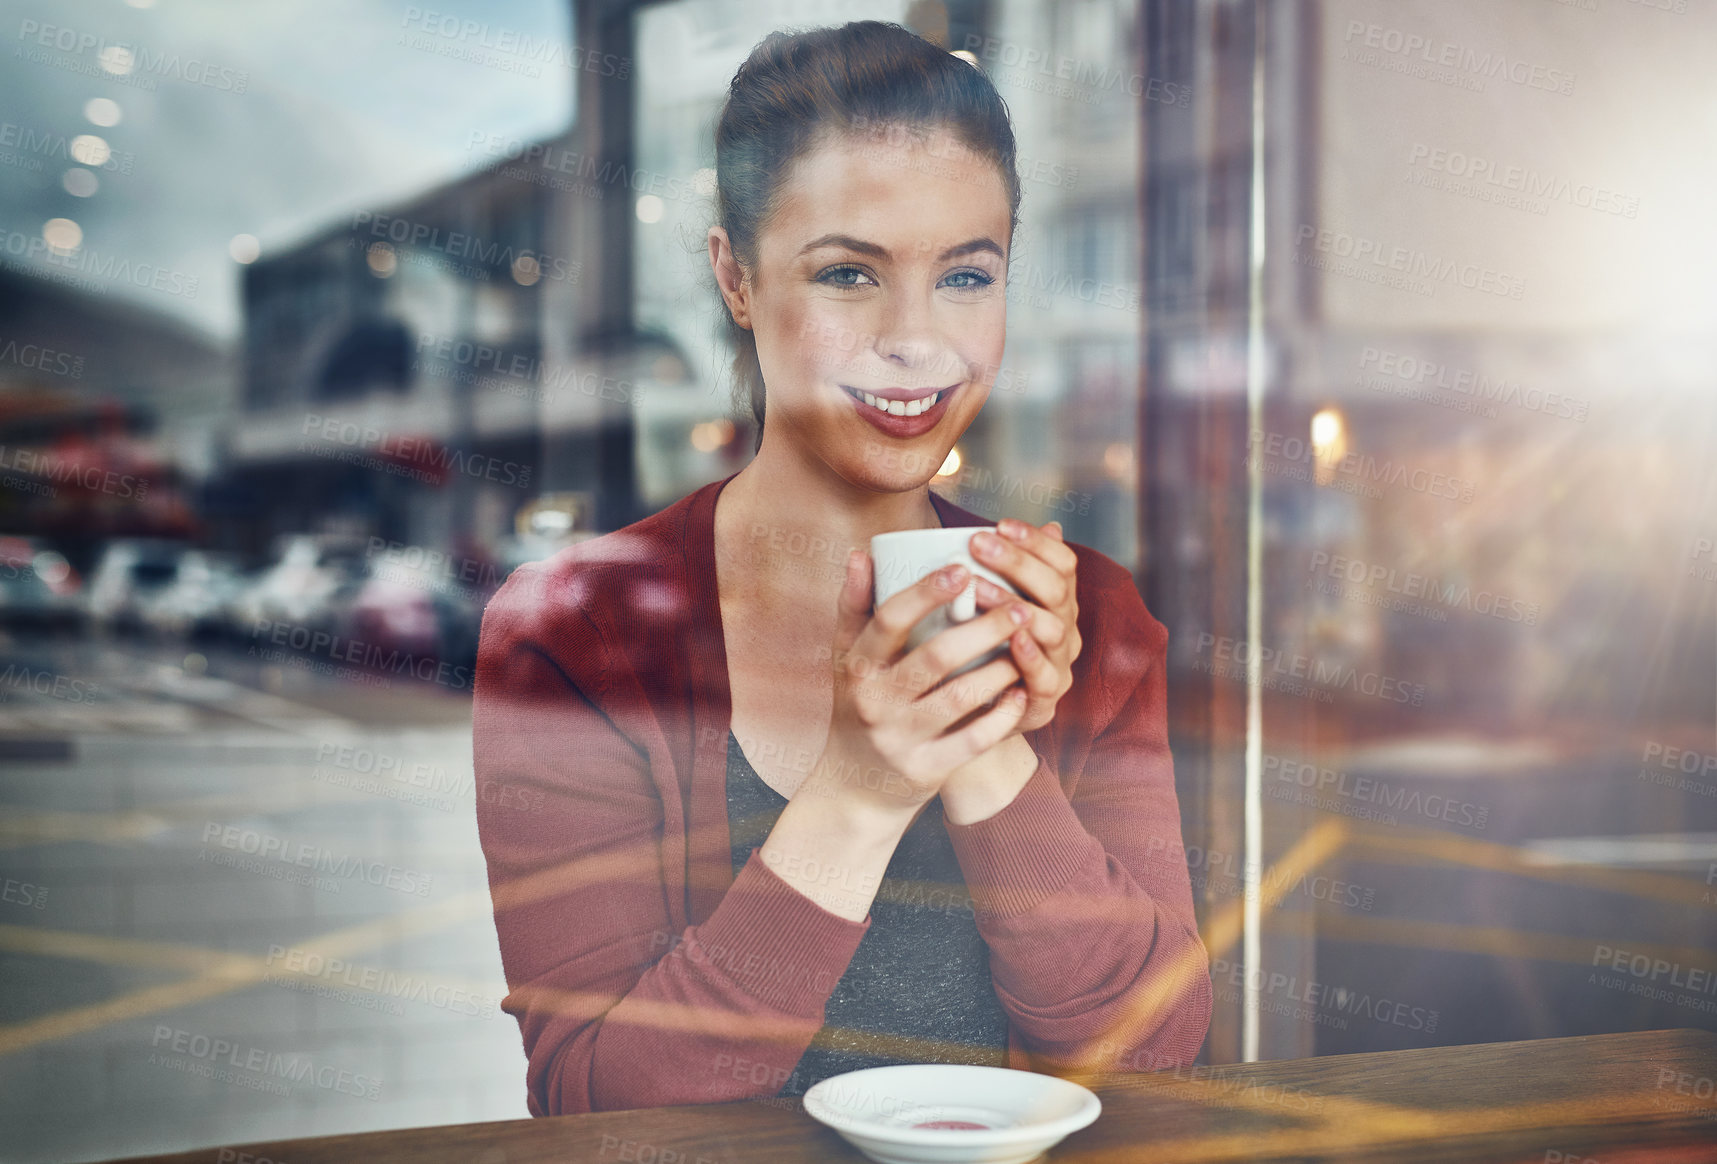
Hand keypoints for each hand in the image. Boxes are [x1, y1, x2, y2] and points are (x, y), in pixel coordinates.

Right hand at [810, 549, 1032, 817]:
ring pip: (960, 698)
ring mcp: (901, 738)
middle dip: (982, 628)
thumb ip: (855, 607)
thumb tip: (862, 553)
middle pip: (935, 657)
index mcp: (857, 666)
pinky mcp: (927, 769)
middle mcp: (874, 702)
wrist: (853, 787)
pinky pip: (973, 740)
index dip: (926, 592)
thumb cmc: (858, 707)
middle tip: (1019, 606)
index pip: (889, 620)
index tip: (962, 568)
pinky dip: (1001, 715)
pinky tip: (1020, 692)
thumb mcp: (846, 660)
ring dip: (1000, 669)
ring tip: (1026, 644)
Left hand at [964, 518, 1081, 736]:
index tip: (1000, 524)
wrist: (978, 715)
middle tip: (978, 544)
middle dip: (1018, 562)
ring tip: (979, 589)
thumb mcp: (983, 606)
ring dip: (1014, 605)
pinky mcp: (1045, 699)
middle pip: (1055, 588)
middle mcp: (1064, 628)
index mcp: (1056, 602)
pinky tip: (1012, 639)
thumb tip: (977, 530)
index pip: (1061, 562)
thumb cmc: (979, 649)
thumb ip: (989, 571)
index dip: (1035, 542)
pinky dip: (1031, 657)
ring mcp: (1059, 663)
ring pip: (1051, 628)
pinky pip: (1045, 676)